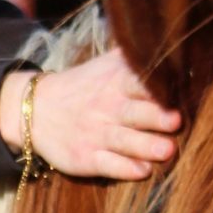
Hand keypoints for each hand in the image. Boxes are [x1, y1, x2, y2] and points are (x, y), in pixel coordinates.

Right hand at [0, 50, 181, 180]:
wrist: (35, 109)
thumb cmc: (83, 86)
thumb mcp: (105, 65)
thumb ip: (134, 56)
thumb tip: (170, 40)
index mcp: (116, 83)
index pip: (138, 80)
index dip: (156, 84)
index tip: (177, 87)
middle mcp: (108, 108)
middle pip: (134, 112)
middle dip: (155, 116)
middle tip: (176, 120)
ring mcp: (96, 134)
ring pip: (124, 140)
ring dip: (145, 146)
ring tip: (167, 150)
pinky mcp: (86, 157)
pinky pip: (107, 164)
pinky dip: (123, 169)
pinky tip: (141, 172)